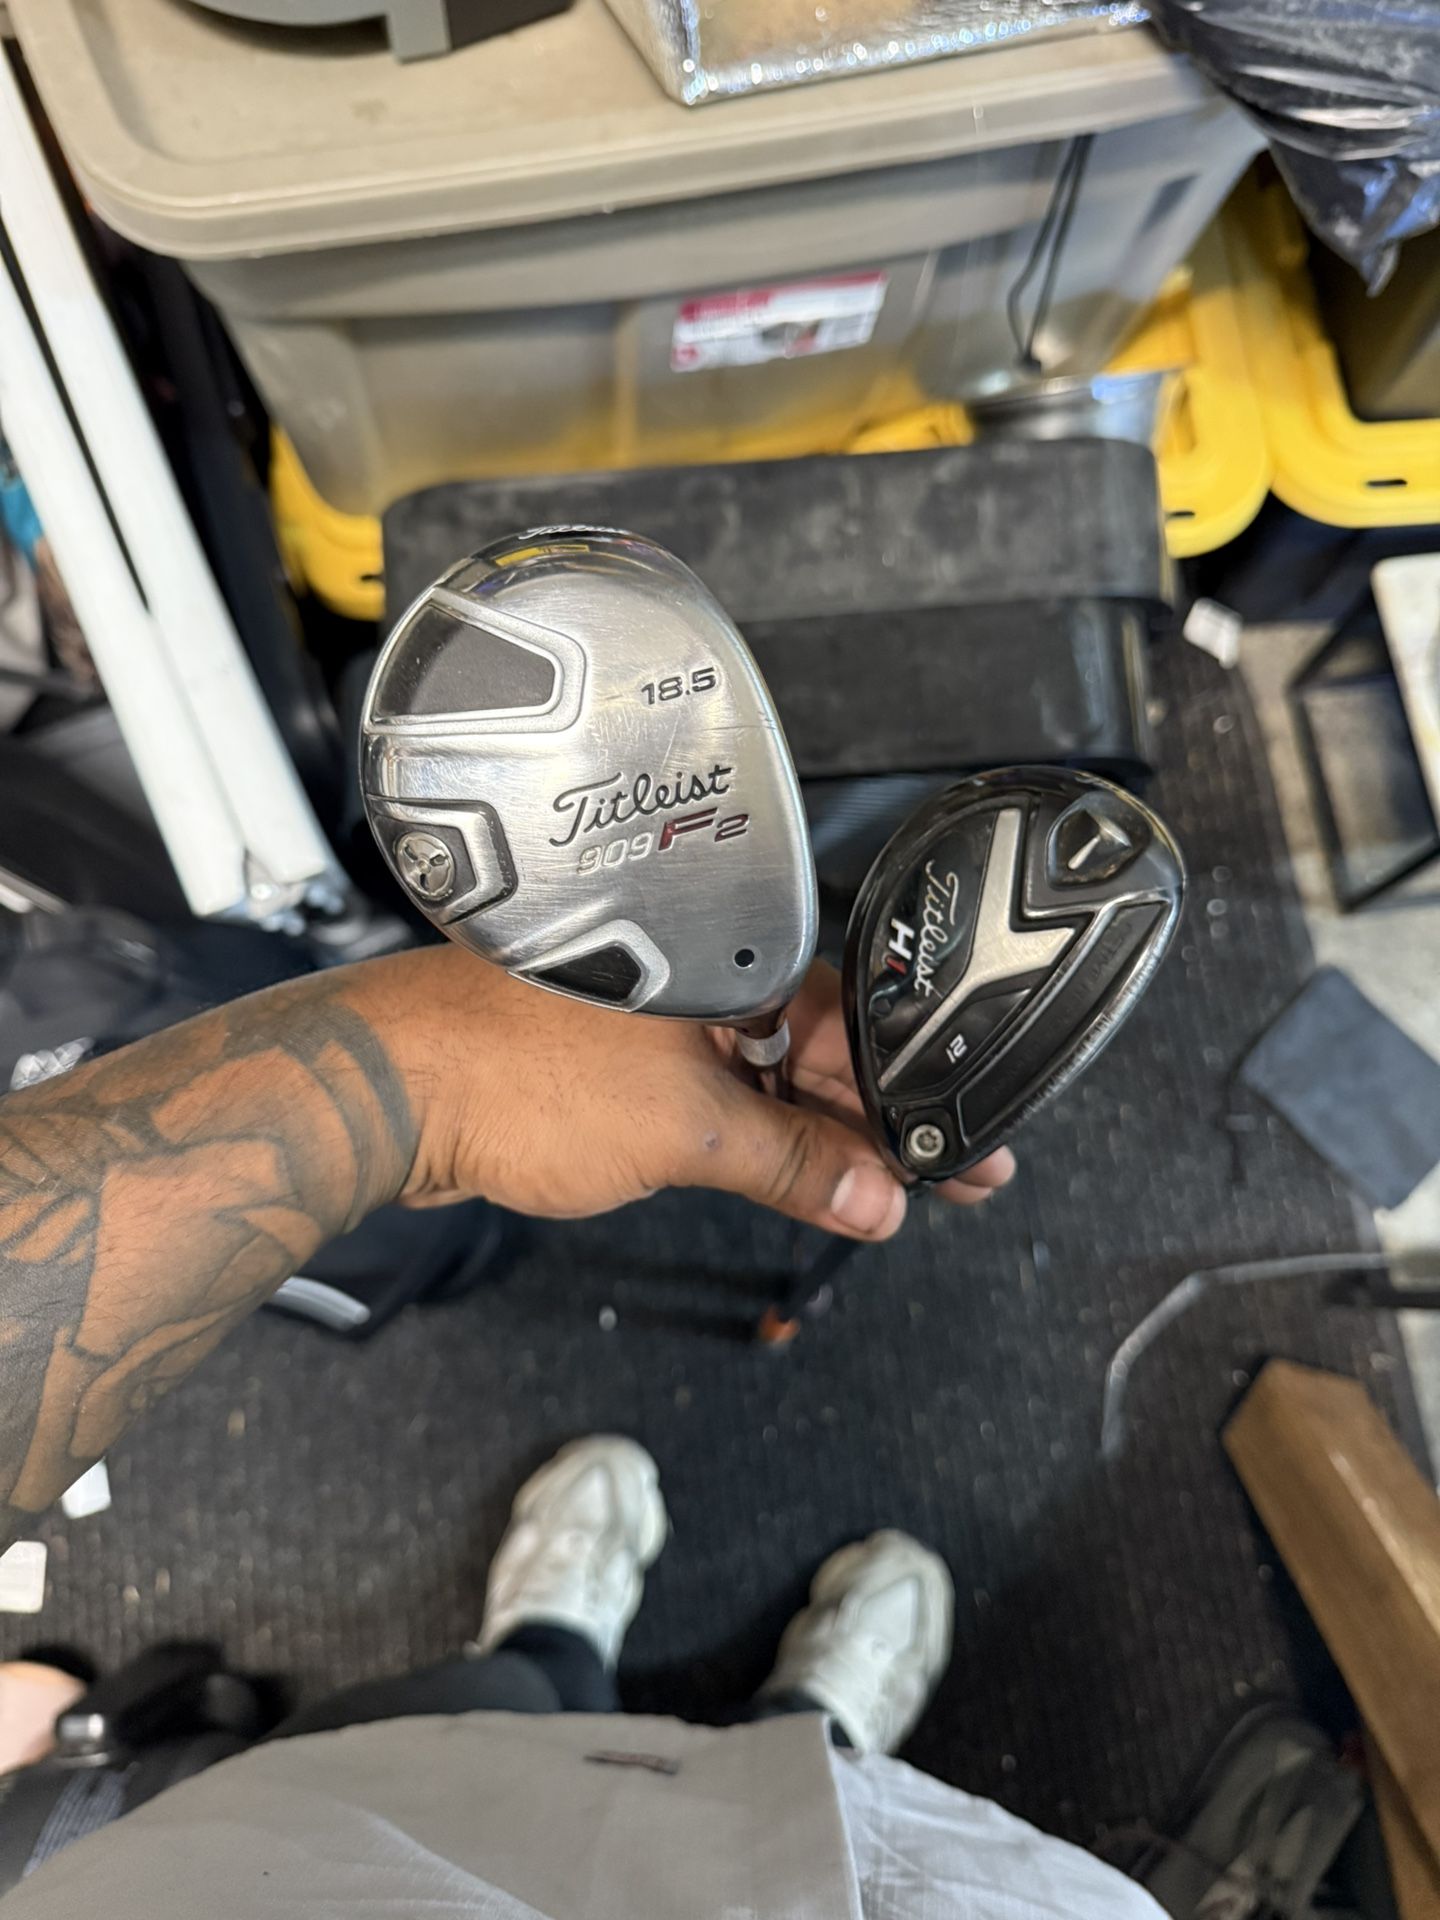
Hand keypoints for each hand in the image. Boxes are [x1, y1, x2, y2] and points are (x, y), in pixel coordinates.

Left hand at [380, 946, 1014, 1240]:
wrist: (396, 1090)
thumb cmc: (515, 1073)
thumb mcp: (685, 1132)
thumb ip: (790, 1166)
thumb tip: (873, 1196)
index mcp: (730, 968)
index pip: (853, 1029)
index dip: (912, 1094)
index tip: (962, 1148)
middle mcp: (699, 987)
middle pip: (817, 1058)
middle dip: (880, 1125)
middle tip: (950, 1179)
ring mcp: (658, 1028)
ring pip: (765, 1085)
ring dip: (820, 1144)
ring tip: (885, 1197)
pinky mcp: (619, 1069)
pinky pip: (714, 1104)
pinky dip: (757, 1145)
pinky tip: (795, 1183)